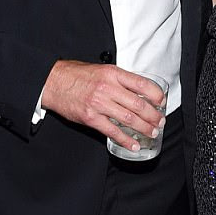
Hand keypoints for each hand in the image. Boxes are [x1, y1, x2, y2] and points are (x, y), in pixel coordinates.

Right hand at [40, 60, 165, 151]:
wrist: (53, 82)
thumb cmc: (76, 75)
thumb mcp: (102, 70)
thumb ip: (119, 79)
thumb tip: (139, 90)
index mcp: (113, 73)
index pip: (142, 84)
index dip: (156, 95)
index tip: (162, 102)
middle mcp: (108, 88)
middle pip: (139, 104)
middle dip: (153, 116)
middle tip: (160, 122)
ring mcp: (99, 104)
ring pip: (129, 119)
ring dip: (144, 128)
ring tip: (152, 133)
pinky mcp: (91, 118)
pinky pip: (112, 131)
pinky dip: (126, 140)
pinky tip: (133, 145)